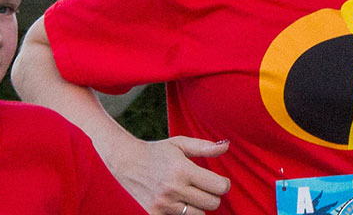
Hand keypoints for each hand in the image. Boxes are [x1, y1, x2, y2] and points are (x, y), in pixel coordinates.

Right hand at [109, 136, 230, 213]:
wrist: (125, 162)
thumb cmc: (156, 152)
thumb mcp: (180, 144)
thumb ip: (205, 146)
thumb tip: (227, 145)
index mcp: (183, 170)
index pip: (219, 187)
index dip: (224, 184)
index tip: (220, 181)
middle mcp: (173, 189)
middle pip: (212, 203)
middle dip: (213, 196)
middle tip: (205, 188)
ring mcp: (163, 204)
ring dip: (198, 206)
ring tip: (190, 195)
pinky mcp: (154, 214)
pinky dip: (183, 213)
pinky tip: (178, 202)